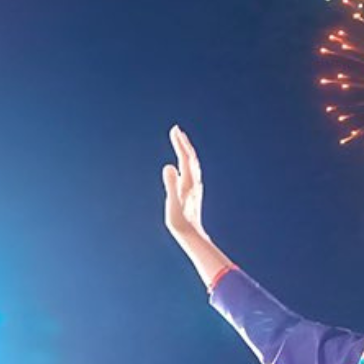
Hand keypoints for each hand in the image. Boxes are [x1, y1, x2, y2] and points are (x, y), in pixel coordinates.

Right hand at [163, 126, 207, 242]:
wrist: (191, 233)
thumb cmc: (179, 220)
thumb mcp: (172, 201)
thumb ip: (170, 183)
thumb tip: (169, 165)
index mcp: (188, 182)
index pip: (185, 157)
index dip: (179, 143)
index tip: (174, 130)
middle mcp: (194, 182)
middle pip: (191, 158)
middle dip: (184, 143)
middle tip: (177, 130)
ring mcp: (195, 187)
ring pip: (193, 164)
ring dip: (187, 151)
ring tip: (182, 141)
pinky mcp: (194, 192)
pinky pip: (192, 171)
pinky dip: (189, 161)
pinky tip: (187, 164)